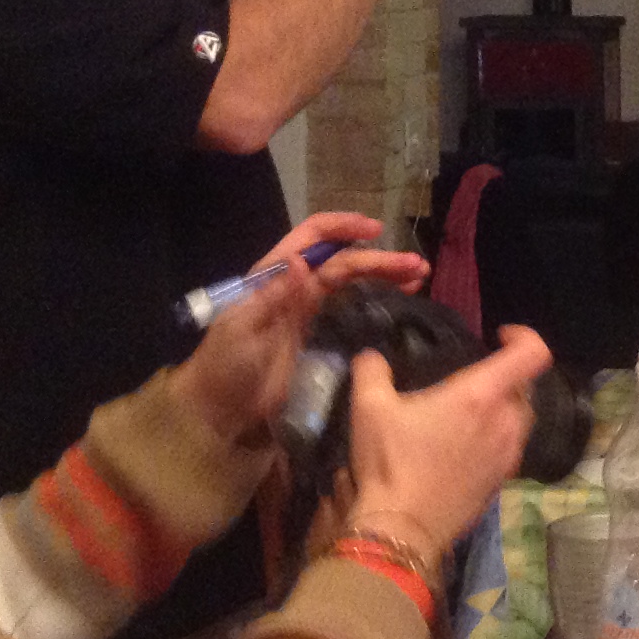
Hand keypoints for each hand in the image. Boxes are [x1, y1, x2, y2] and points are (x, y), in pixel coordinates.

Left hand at [173, 213, 425, 444]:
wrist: (220, 411)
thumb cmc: (224, 366)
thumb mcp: (240, 329)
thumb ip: (272, 296)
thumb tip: (303, 261)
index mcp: (274, 276)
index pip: (311, 238)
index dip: (342, 228)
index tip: (375, 230)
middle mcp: (296, 287)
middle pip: (343, 261)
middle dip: (379, 258)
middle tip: (417, 267)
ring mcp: (310, 312)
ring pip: (353, 282)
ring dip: (385, 275)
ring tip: (419, 277)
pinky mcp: (321, 338)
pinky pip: (354, 309)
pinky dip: (379, 300)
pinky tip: (402, 300)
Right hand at [344, 325, 552, 571]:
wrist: (402, 530)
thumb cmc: (390, 464)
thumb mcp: (369, 409)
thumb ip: (372, 371)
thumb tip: (372, 357)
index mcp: (482, 396)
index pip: (532, 353)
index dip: (524, 336)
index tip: (498, 335)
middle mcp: (506, 422)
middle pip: (525, 386)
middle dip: (505, 375)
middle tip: (472, 378)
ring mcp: (509, 455)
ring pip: (521, 419)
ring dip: (503, 408)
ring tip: (469, 411)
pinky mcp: (503, 481)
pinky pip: (510, 447)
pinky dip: (496, 437)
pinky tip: (464, 447)